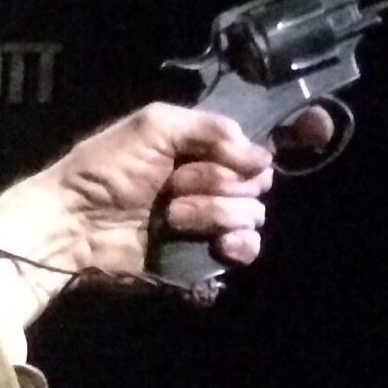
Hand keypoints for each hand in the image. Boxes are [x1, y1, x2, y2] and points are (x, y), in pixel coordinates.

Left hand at [0, 101, 333, 307]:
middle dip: (223, 181)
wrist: (69, 225)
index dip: (294, 138)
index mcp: (201, 151)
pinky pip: (235, 259)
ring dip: (213, 214)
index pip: (260, 144)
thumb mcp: (155, 125)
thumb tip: (260, 155)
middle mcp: (208, 186)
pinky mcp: (193, 262)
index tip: (318, 129)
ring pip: (249, 220)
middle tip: (178, 184)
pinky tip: (213, 246)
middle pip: (258, 184)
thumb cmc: (102, 171)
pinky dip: (229, 252)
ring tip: (171, 215)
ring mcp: (202, 227)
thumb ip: (212, 127)